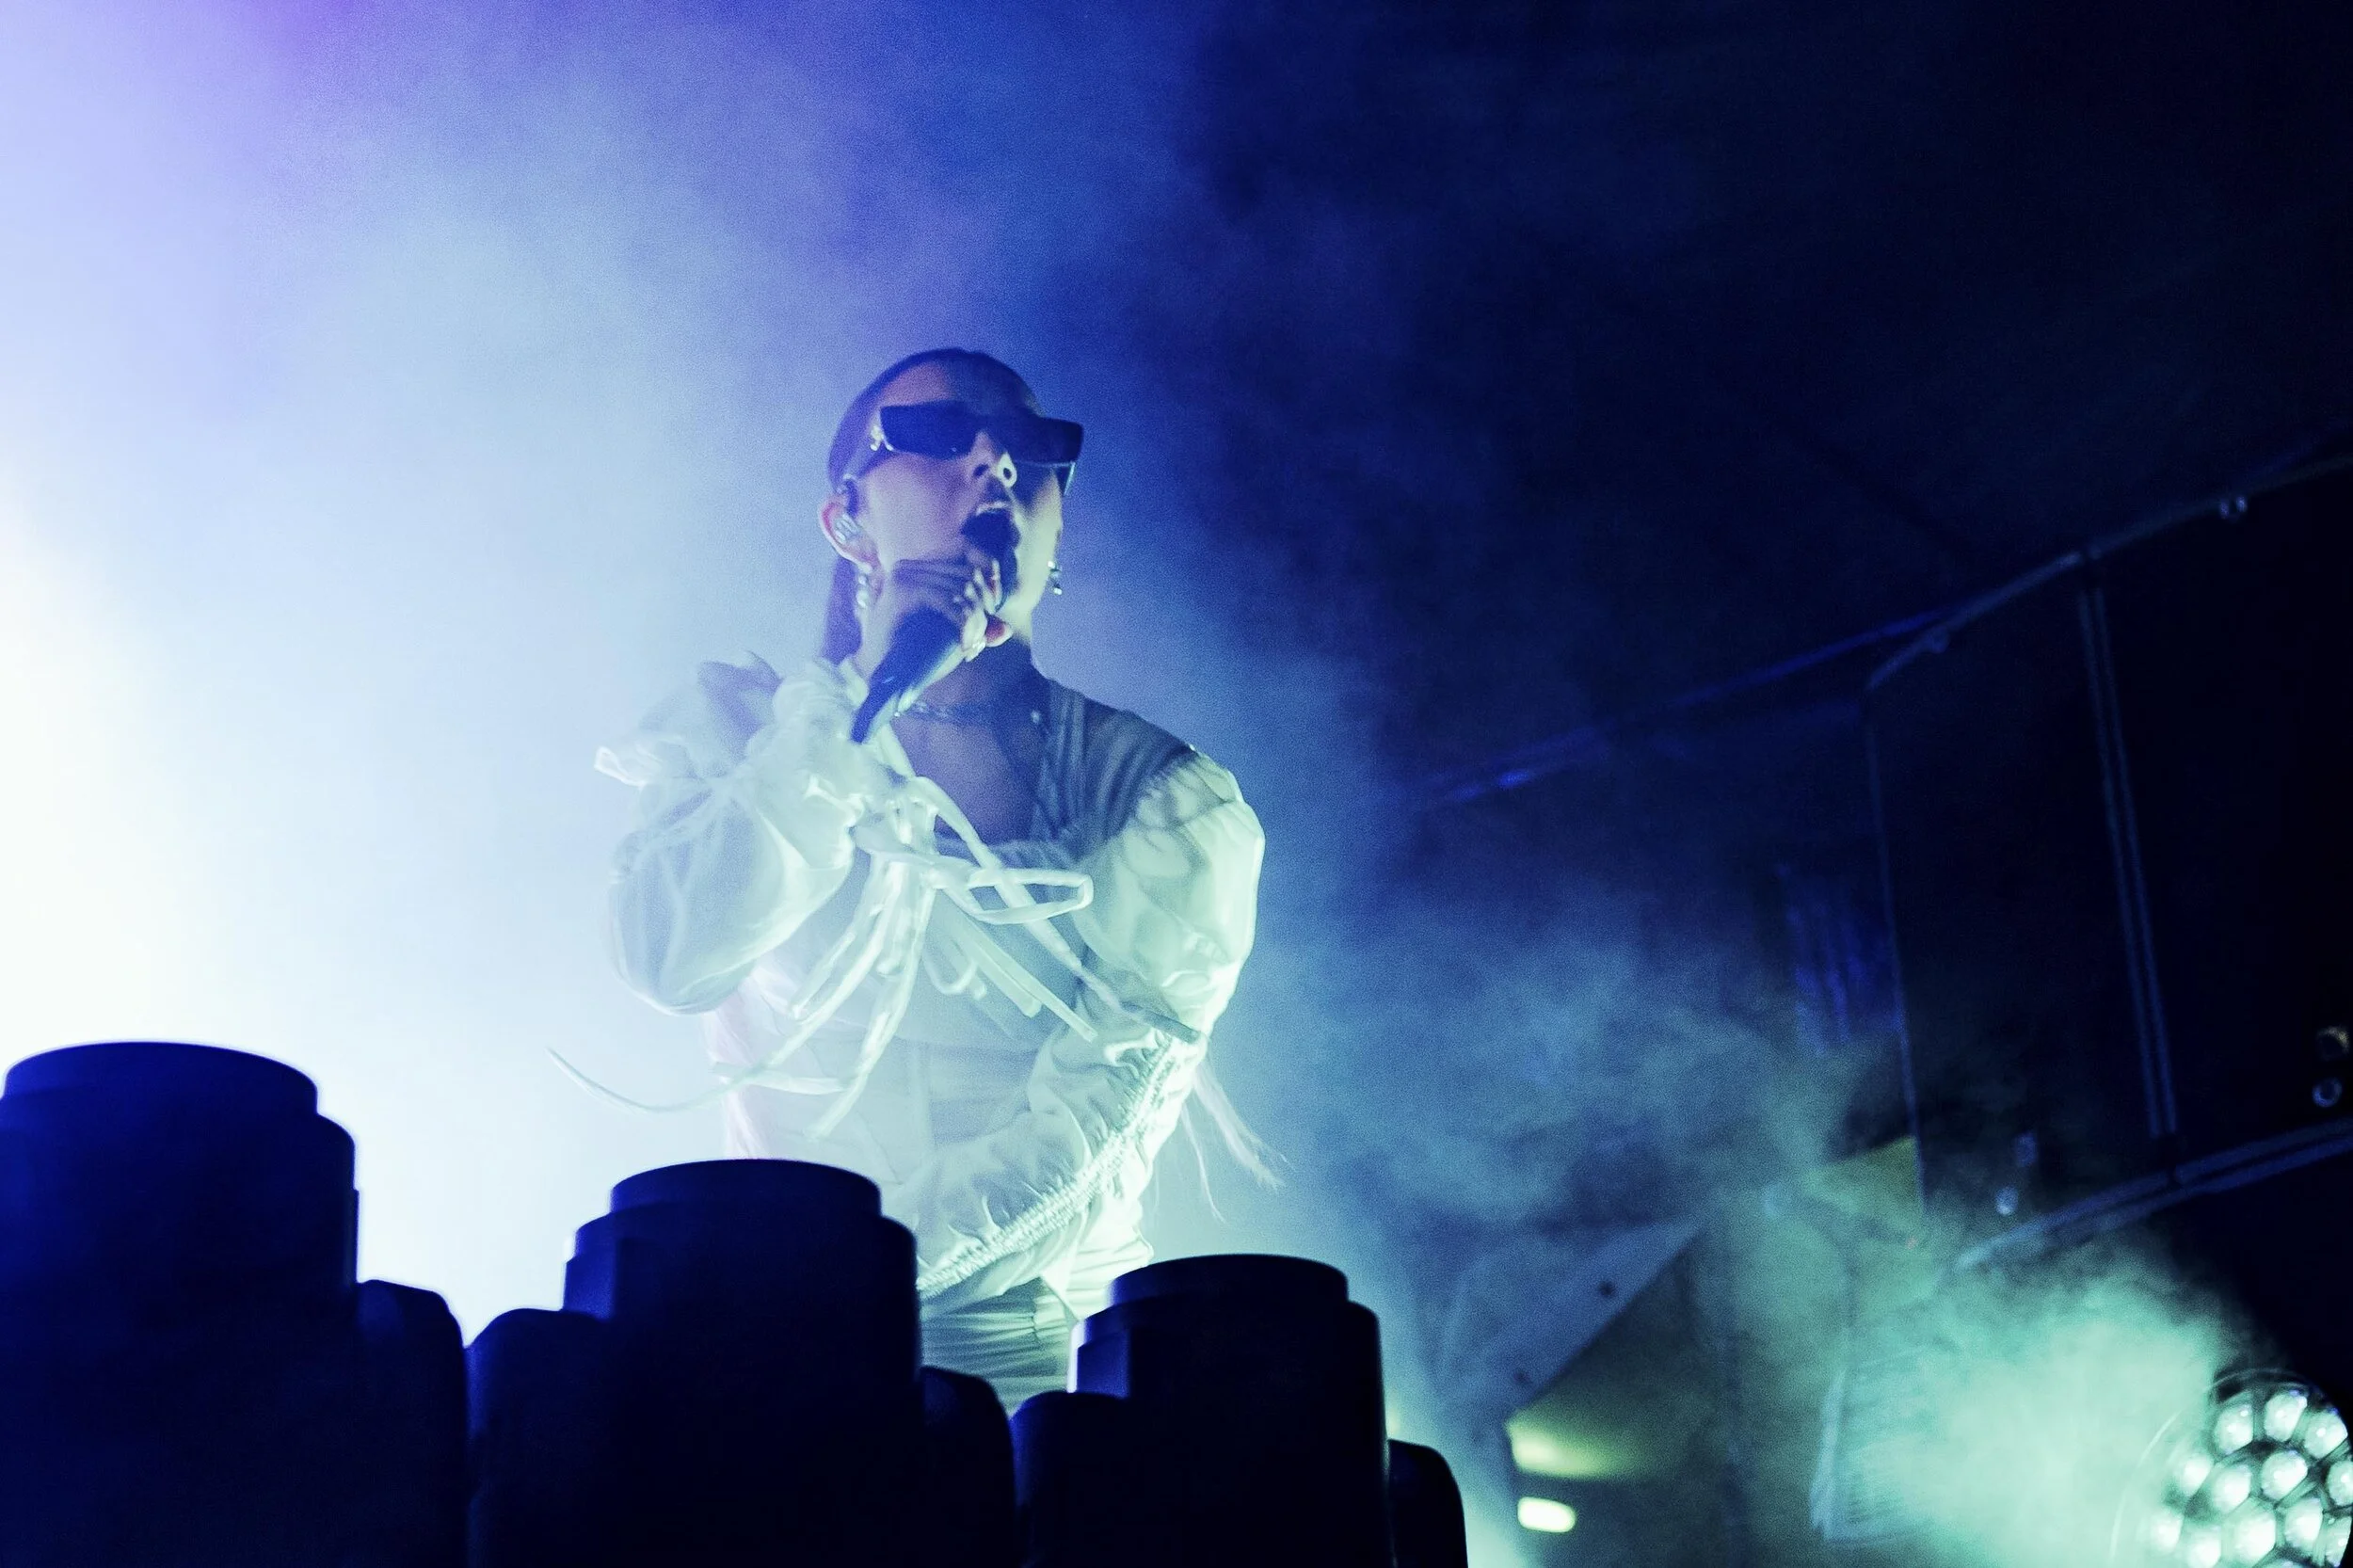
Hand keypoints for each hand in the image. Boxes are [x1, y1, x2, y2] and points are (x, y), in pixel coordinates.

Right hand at [853, 546, 1007, 681]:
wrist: (882, 673)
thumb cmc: (916, 654)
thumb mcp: (956, 636)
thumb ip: (980, 627)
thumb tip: (1006, 629)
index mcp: (924, 567)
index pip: (966, 546)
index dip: (989, 568)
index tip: (993, 604)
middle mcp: (913, 565)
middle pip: (970, 571)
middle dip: (983, 608)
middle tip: (977, 638)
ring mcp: (906, 575)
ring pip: (962, 587)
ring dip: (974, 621)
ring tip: (969, 645)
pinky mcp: (903, 590)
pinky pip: (948, 600)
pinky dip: (963, 623)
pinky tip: (964, 644)